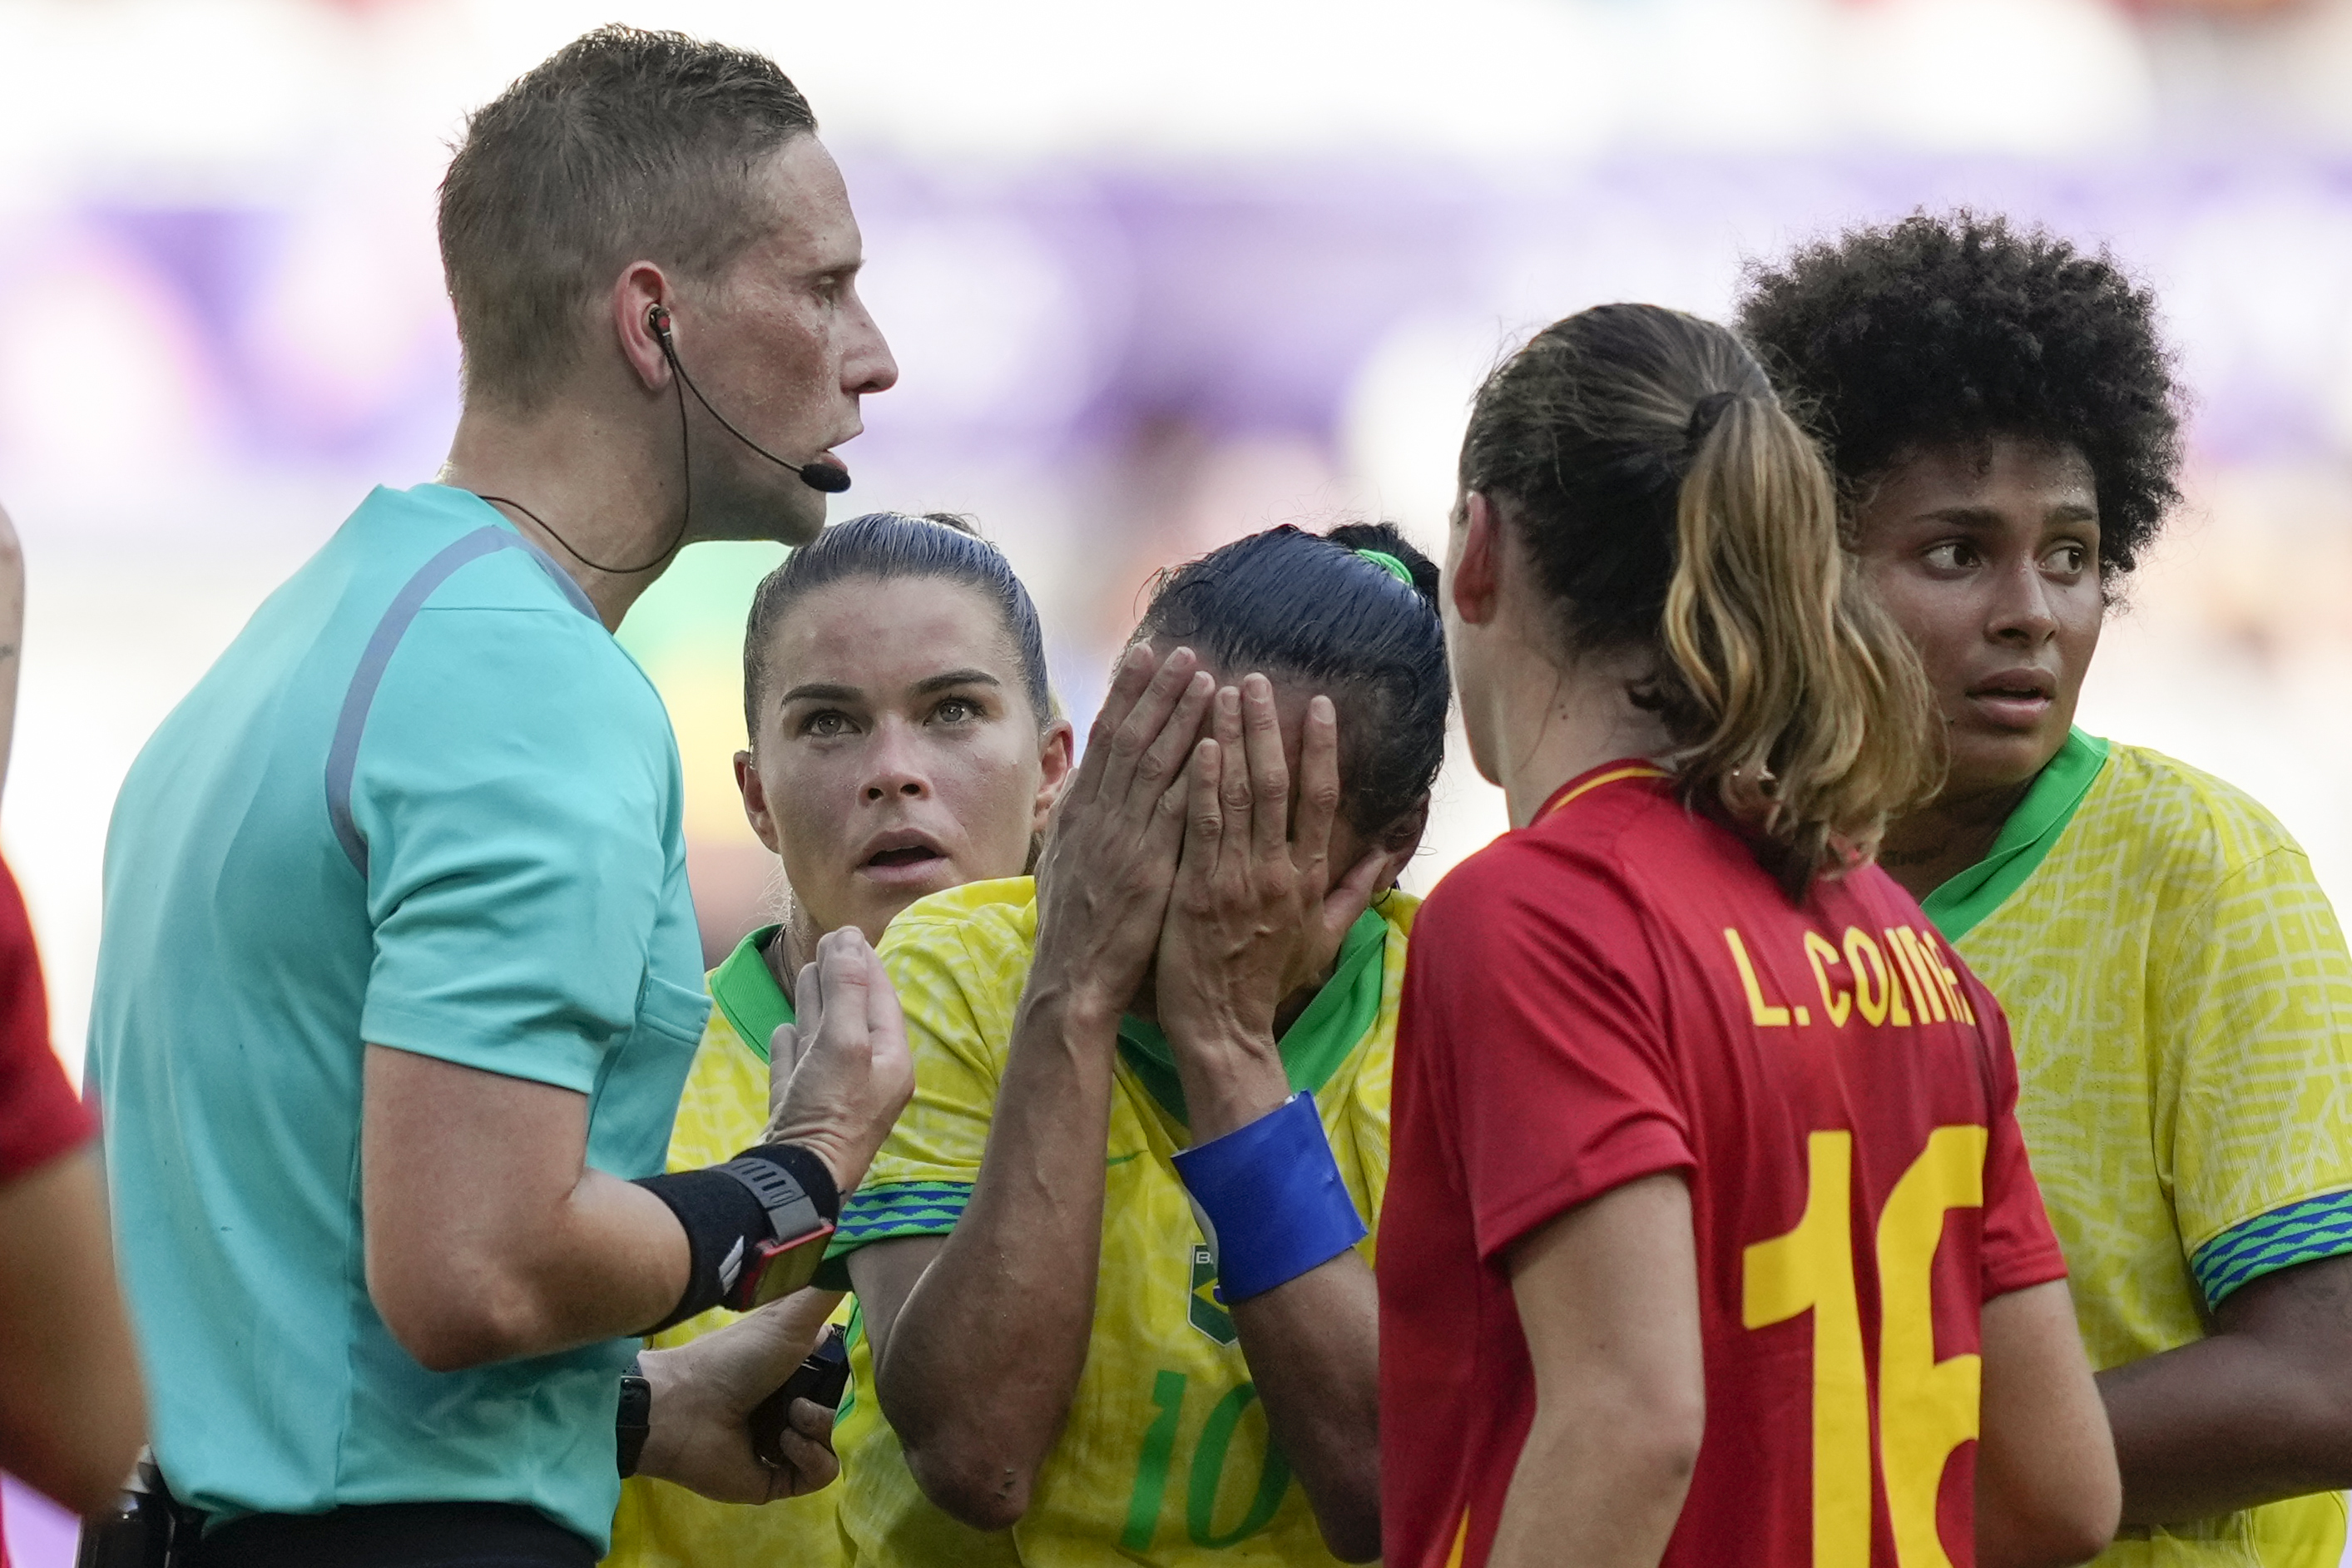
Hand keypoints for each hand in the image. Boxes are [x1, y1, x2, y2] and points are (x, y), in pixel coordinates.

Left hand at [636, 1287, 844, 1502]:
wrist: (683, 1408)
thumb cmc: (735, 1357)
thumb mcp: (791, 1315)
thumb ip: (828, 1286)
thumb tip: (863, 1247)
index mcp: (799, 1366)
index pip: (848, 1373)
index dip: (853, 1372)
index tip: (850, 1364)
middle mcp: (795, 1403)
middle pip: (848, 1408)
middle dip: (837, 1402)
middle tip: (807, 1394)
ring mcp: (788, 1443)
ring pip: (839, 1441)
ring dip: (820, 1427)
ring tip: (790, 1418)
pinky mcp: (779, 1478)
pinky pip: (823, 1473)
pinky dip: (811, 1457)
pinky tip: (785, 1442)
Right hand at [764, 927, 913, 1193]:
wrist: (793, 1180)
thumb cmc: (830, 1110)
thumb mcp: (845, 1041)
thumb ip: (847, 989)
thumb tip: (849, 938)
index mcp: (890, 1062)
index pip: (881, 1001)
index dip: (865, 965)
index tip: (849, 934)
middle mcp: (866, 1079)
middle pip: (854, 1017)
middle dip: (842, 980)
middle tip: (829, 945)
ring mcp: (829, 1097)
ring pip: (824, 1040)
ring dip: (817, 1005)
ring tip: (807, 973)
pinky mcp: (799, 1112)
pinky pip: (798, 1070)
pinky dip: (793, 1046)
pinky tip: (785, 1030)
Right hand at [1029, 643, 1218, 1017]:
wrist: (1071, 980)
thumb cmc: (1072, 931)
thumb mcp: (1062, 864)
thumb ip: (1074, 820)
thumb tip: (1081, 782)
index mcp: (1077, 814)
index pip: (1104, 739)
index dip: (1126, 695)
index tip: (1145, 657)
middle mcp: (1098, 817)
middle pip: (1129, 738)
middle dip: (1156, 691)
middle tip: (1182, 650)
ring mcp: (1123, 839)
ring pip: (1154, 763)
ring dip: (1181, 717)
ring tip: (1206, 678)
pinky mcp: (1149, 866)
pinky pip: (1176, 810)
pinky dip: (1195, 773)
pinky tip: (1216, 743)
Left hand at [1154, 678, 1398, 1138]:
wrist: (1223, 1026)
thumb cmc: (1268, 980)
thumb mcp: (1323, 937)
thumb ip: (1353, 890)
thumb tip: (1387, 853)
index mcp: (1307, 877)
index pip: (1319, 798)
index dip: (1320, 748)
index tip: (1317, 705)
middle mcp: (1277, 872)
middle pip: (1278, 784)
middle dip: (1268, 726)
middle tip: (1257, 678)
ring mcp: (1237, 879)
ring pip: (1240, 795)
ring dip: (1233, 738)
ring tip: (1224, 690)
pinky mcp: (1197, 890)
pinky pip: (1202, 826)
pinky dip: (1203, 784)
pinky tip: (1200, 744)